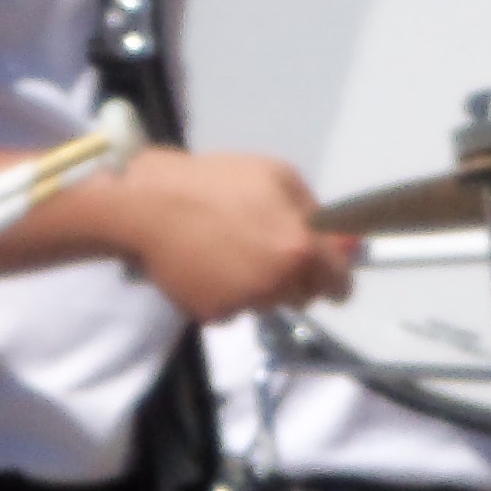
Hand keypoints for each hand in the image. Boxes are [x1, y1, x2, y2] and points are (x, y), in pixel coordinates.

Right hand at [95, 150, 359, 323]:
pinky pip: (233, 308)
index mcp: (299, 248)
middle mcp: (278, 284)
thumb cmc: (214, 182)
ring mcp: (245, 304)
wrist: (147, 207)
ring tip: (230, 248)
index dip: (337, 277)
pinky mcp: (214, 315)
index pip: (340, 283)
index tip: (329, 272)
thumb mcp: (277, 175)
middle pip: (304, 296)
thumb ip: (315, 211)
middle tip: (267, 246)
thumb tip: (343, 241)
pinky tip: (208, 264)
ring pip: (268, 302)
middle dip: (295, 277)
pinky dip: (226, 292)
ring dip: (259, 284)